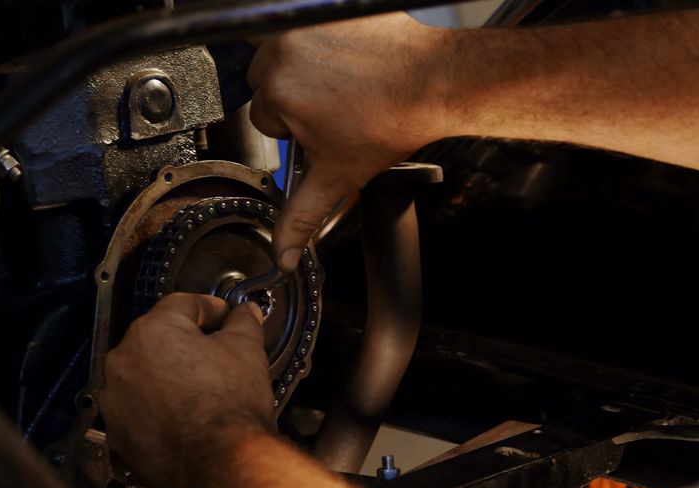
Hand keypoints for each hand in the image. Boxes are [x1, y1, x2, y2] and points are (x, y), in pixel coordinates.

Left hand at [101, 293, 271, 487]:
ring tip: (201, 388)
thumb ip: (242, 322)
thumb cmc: (229, 407)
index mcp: (153, 331)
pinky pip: (138, 408)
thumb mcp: (246, 350)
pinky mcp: (117, 432)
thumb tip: (244, 314)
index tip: (226, 318)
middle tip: (216, 354)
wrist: (219, 464)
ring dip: (168, 375)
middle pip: (159, 339)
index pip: (183, 304)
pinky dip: (157, 407)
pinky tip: (185, 414)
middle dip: (186, 343)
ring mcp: (116, 399)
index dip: (211, 308)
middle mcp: (123, 360)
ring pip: (144, 374)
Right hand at [247, 13, 456, 270]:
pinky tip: (347, 62)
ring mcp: (303, 27)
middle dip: (295, 98)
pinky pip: (305, 27)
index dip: (295, 131)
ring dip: (303, 69)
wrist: (434, 83)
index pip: (264, 119)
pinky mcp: (322, 10)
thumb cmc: (393, 123)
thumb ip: (303, 216)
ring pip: (282, 54)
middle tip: (335, 111)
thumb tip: (283, 253)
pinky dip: (320, 42)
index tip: (323, 130)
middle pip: (267, 83)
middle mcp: (283, 53)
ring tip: (342, 86)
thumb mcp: (339, 178)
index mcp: (278, 94)